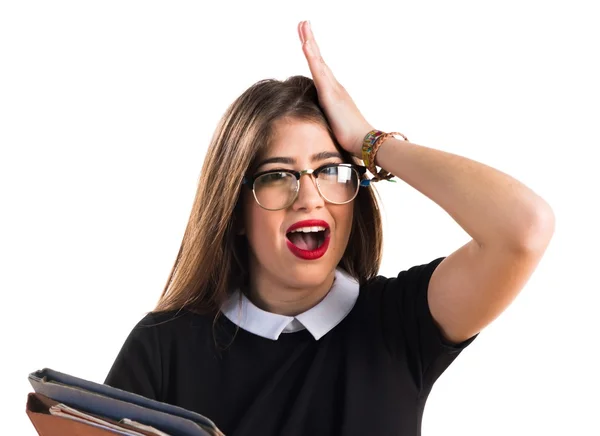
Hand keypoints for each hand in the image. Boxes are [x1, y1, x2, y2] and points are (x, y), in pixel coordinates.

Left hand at [297, 21, 373, 157]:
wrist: (363, 142)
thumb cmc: (351, 138)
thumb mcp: (334, 126)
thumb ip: (328, 120)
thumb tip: (322, 124)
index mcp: (333, 93)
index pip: (320, 69)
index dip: (312, 53)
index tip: (305, 37)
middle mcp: (334, 86)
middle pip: (319, 59)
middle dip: (310, 40)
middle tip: (303, 22)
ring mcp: (333, 89)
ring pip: (318, 61)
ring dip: (310, 43)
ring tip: (303, 26)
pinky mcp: (330, 95)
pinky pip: (319, 72)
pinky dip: (312, 57)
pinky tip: (306, 45)